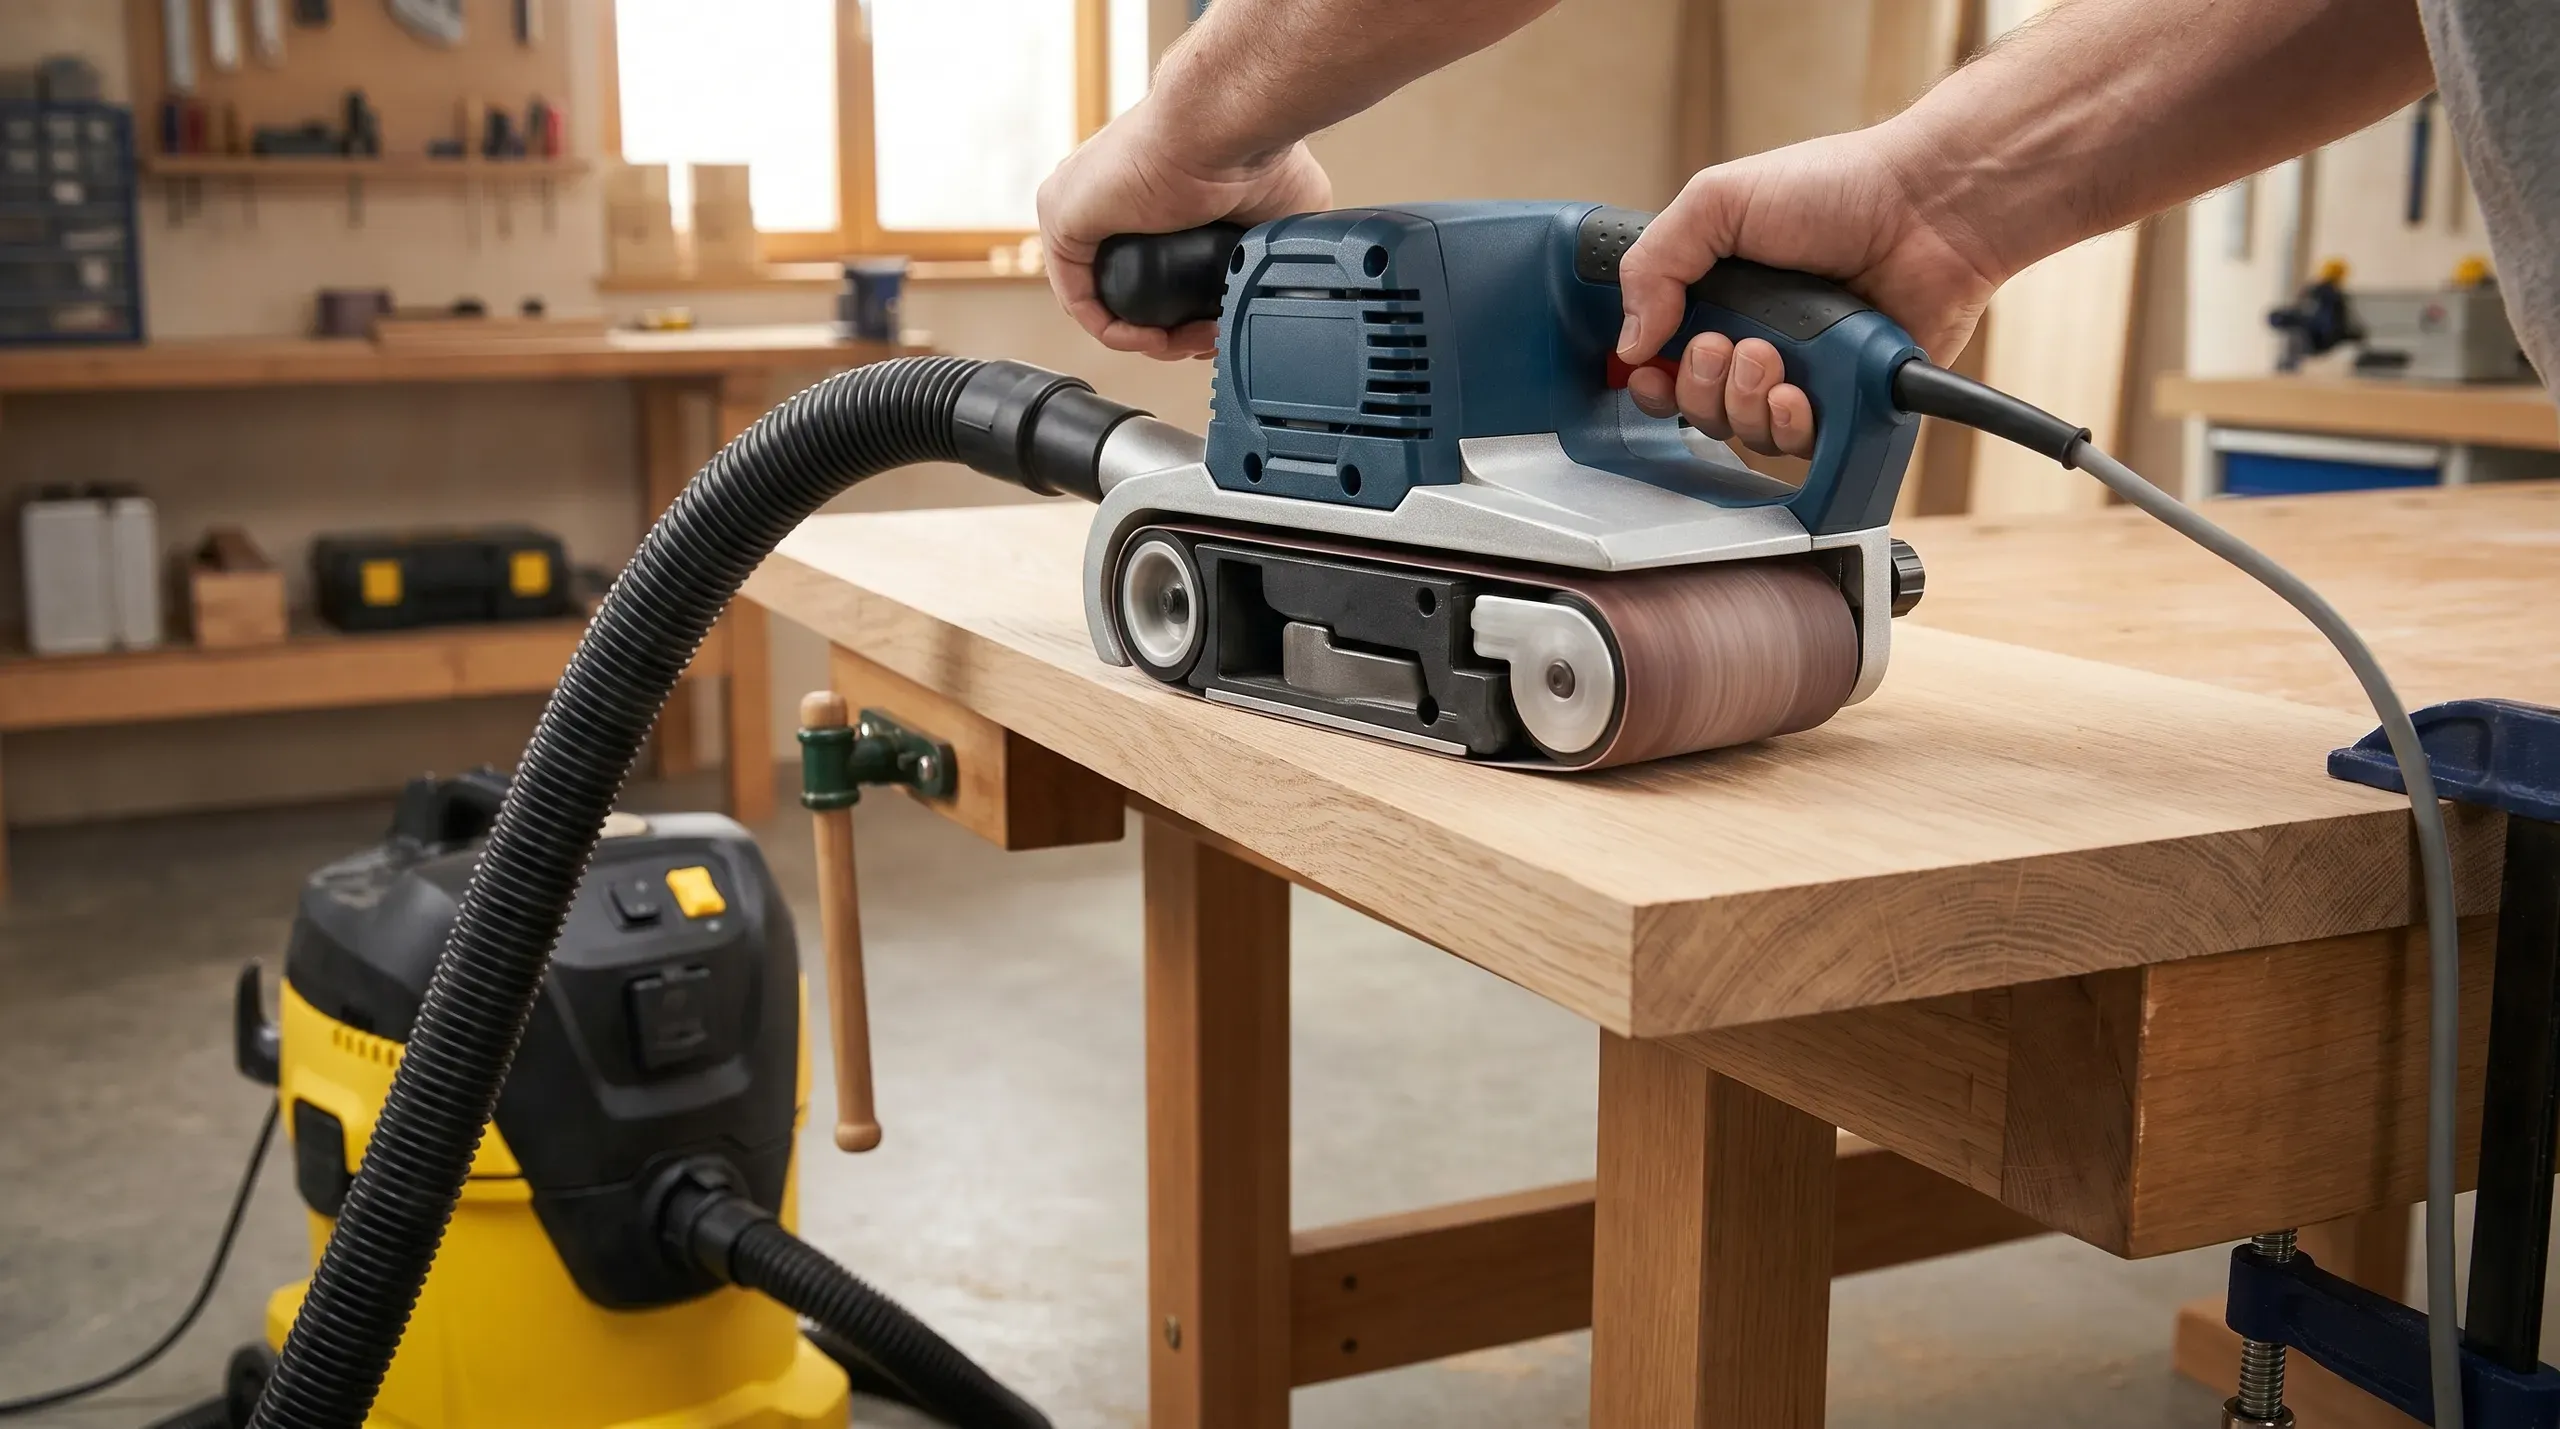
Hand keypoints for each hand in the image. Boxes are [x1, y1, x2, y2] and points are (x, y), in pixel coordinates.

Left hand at [1038, 104, 1332, 358]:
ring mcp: (1083, 205)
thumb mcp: (1277, 221)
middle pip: (1131, 292)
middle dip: (1170, 331)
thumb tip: (1268, 299)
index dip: (1190, 314)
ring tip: (1189, 343)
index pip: (1158, 273)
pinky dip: (1117, 332)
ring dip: (1150, 337)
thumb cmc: (1257, 152)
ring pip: (1106, 299)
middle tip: (1207, 340)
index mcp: (1157, 197)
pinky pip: (1082, 298)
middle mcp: (1114, 201)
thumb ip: (1267, 257)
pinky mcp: (1063, 216)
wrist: (1226, 129)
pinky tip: (1158, 339)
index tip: (1219, 328)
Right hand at [1615, 124, 2002, 455]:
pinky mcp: (1847, 404)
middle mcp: (1758, 340)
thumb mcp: (1719, 201)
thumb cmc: (1838, 188)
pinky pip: (1798, 446)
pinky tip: (1799, 395)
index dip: (1648, 376)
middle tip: (1724, 346)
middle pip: (1696, 405)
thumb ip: (1655, 263)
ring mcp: (1803, 375)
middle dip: (1698, 385)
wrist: (1930, 208)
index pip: (1663, 359)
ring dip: (1742, 401)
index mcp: (1721, 295)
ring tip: (1770, 358)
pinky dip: (1790, 425)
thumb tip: (1629, 341)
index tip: (1645, 369)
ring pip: (1742, 432)